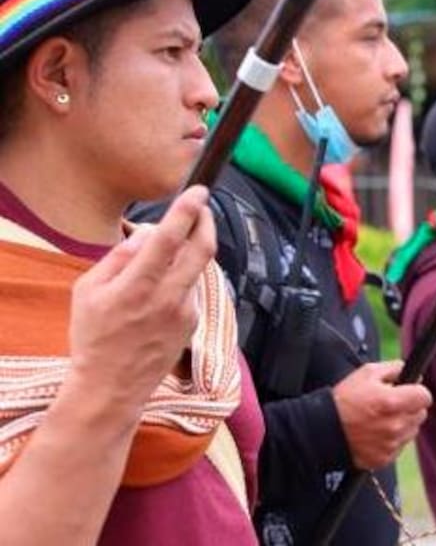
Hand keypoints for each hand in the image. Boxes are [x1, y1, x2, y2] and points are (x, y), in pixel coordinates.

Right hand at [67, 186, 215, 415]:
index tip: (198, 191)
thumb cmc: (93, 336)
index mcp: (136, 287)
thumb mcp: (87, 291)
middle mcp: (167, 298)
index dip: (186, 211)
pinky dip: (183, 278)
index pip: (168, 240)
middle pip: (202, 250)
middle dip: (207, 221)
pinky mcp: (193, 323)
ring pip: (197, 269)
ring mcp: (185, 312)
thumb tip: (148, 233)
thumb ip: (119, 257)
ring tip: (165, 257)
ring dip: (189, 253)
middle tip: (202, 207)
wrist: (111, 386)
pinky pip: (192, 289)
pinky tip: (162, 290)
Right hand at [332, 361, 432, 469]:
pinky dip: (393, 439)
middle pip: (420, 414)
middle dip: (410, 407)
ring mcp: (391, 444)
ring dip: (403, 424)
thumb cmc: (343, 401)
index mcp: (392, 402)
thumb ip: (394, 369)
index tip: (410, 391)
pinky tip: (376, 433)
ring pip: (412, 430)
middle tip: (392, 405)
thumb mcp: (366, 373)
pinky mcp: (385, 458)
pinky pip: (400, 446)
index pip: (425, 397)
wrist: (322, 431)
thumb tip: (413, 374)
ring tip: (381, 419)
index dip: (417, 391)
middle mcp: (395, 425)